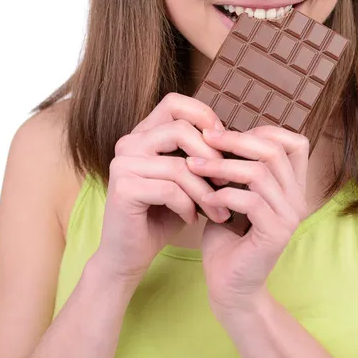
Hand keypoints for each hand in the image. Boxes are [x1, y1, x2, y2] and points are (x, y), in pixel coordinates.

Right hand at [94, 93, 230, 289]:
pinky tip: (191, 219)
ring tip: (217, 210)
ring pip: (179, 165)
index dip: (204, 117)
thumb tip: (234, 138)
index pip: (175, 103)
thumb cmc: (162, 213)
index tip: (224, 145)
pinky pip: (169, 190)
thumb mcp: (185, 178)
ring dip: (205, 191)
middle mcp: (129, 142)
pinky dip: (187, 206)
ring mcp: (122, 163)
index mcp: (143, 133)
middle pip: (180, 130)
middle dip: (211, 157)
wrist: (129, 255)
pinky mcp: (122, 188)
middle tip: (227, 182)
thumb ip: (200, 155)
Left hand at [186, 125, 309, 317]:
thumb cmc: (226, 236)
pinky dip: (223, 195)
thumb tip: (216, 132)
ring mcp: (289, 216)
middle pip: (274, 150)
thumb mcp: (232, 193)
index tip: (225, 134)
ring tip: (194, 166)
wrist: (229, 286)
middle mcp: (298, 198)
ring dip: (221, 166)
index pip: (294, 142)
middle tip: (204, 138)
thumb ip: (234, 167)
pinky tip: (205, 199)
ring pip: (259, 173)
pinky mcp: (275, 234)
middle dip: (235, 140)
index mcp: (292, 185)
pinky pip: (251, 201)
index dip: (261, 131)